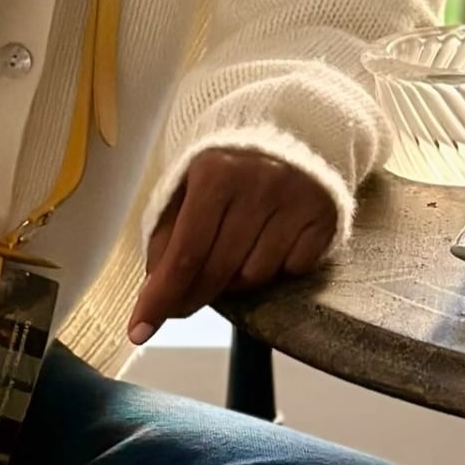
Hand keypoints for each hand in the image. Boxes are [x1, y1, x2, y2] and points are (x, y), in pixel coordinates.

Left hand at [126, 148, 336, 344]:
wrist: (291, 135)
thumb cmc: (228, 170)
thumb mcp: (187, 186)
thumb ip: (167, 233)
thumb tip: (153, 288)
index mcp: (214, 171)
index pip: (184, 252)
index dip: (162, 296)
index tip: (140, 329)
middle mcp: (257, 183)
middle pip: (218, 272)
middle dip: (192, 296)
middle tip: (180, 303)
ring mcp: (294, 200)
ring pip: (254, 277)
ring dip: (236, 279)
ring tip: (233, 252)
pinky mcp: (324, 216)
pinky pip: (292, 270)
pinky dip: (276, 267)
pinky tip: (270, 243)